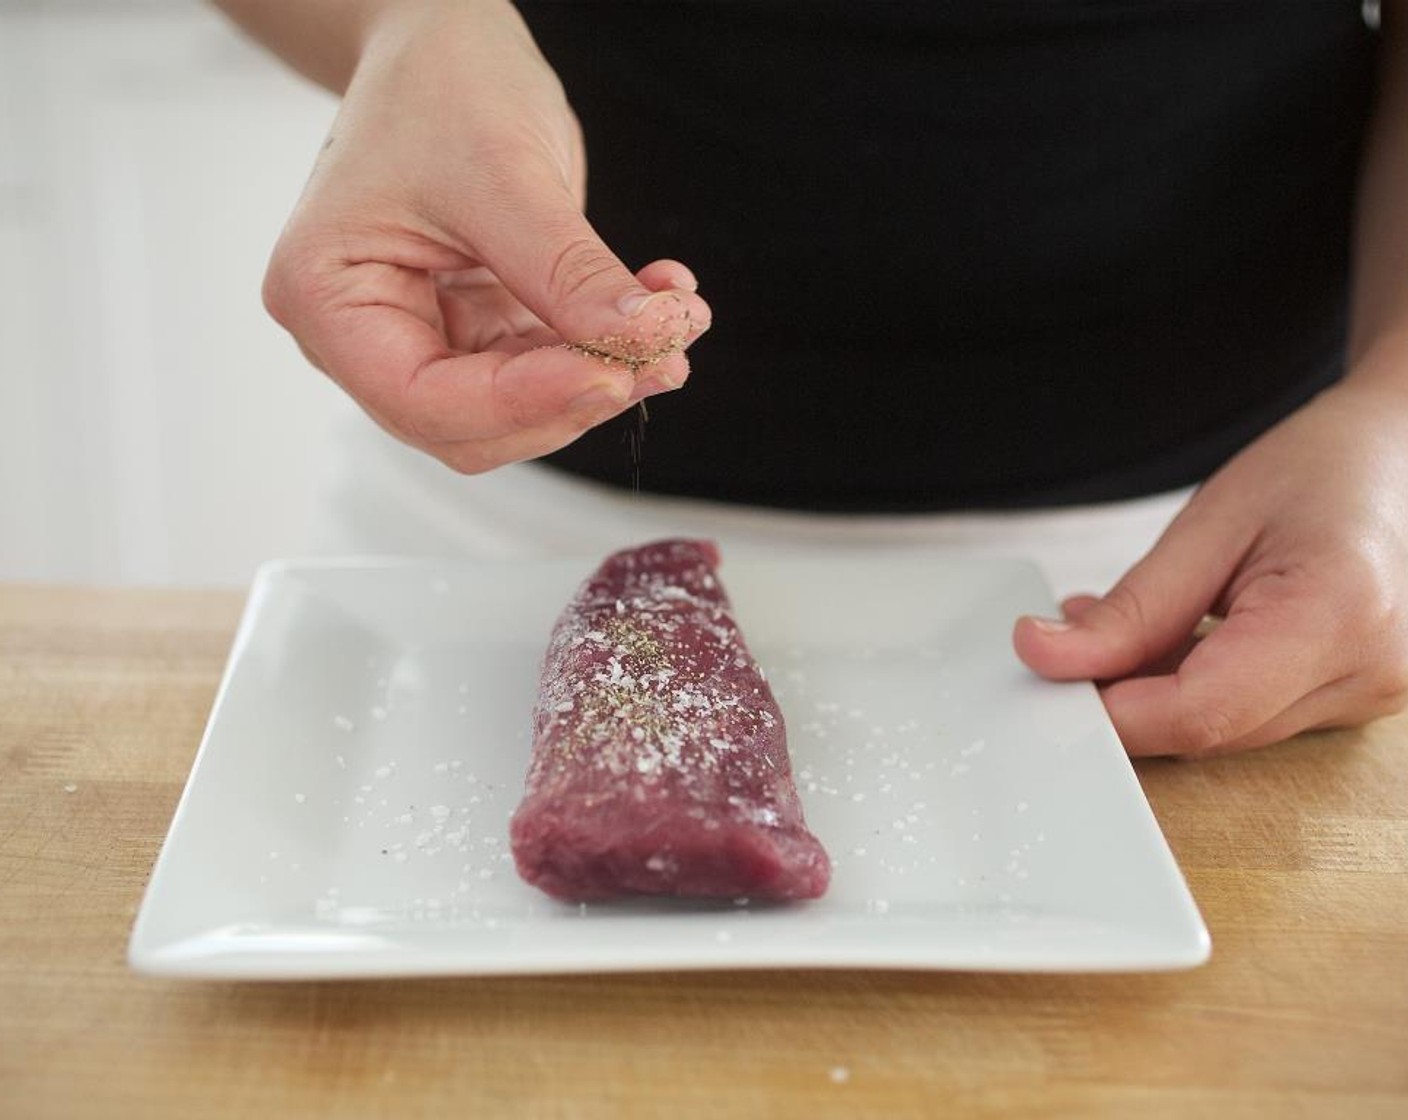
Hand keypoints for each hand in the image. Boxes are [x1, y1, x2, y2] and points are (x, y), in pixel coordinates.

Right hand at [261, 0, 710, 472]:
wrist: (447, 45)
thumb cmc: (441, 85)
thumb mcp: (505, 172)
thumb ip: (568, 271)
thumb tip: (646, 340)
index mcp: (326, 297)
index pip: (422, 399)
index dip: (524, 401)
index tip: (613, 375)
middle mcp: (360, 335)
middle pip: (470, 424)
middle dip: (571, 396)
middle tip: (664, 354)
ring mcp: (420, 337)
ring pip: (517, 409)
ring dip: (603, 376)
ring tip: (675, 322)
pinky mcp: (475, 330)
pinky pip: (545, 369)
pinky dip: (604, 348)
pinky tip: (658, 306)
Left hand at [1013, 380, 1407, 755]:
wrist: (1397, 456)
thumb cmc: (1319, 469)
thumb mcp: (1209, 524)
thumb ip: (1130, 608)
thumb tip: (1046, 658)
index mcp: (1338, 616)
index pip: (1201, 712)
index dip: (1112, 710)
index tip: (1049, 677)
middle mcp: (1369, 674)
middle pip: (1209, 731)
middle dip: (1124, 696)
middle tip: (1068, 637)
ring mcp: (1369, 697)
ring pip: (1223, 731)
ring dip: (1154, 691)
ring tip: (1119, 621)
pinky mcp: (1351, 701)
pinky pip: (1249, 715)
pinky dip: (1194, 686)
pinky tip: (1169, 638)